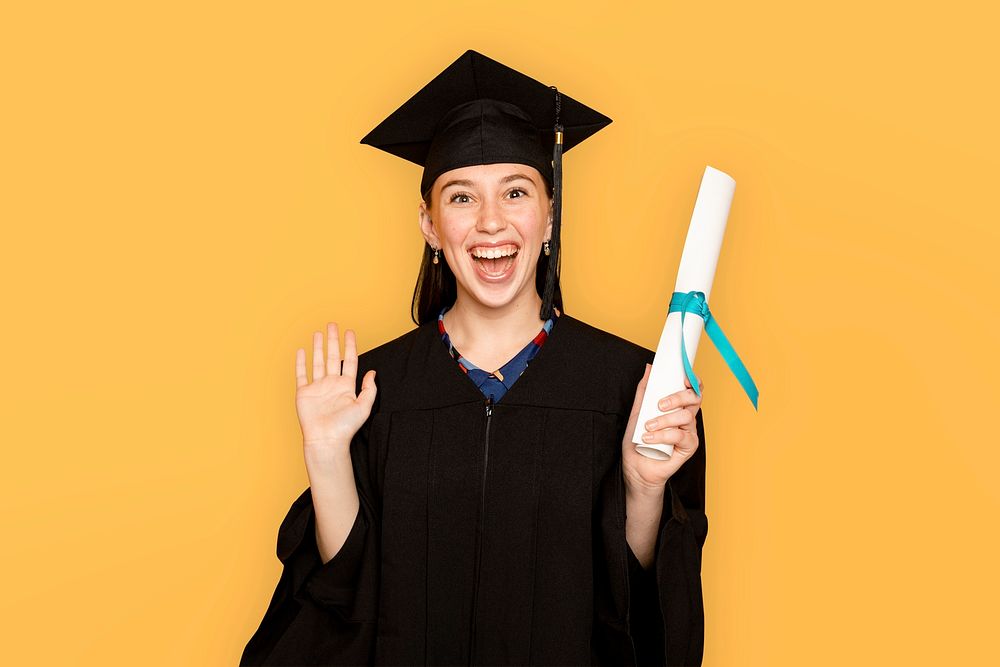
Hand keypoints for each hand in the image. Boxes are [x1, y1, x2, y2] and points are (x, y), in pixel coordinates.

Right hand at [295, 322, 376, 461]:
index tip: (350, 332)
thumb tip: (373, 372)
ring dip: (318, 347)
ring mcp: (317, 388)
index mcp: (346, 386)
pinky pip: (302, 374)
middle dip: (333, 341)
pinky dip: (301, 362)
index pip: (350, 361)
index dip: (350, 346)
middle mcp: (332, 384)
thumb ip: (369, 388)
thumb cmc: (345, 427)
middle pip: (333, 357)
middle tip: (333, 325)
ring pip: (318, 362)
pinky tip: (301, 351)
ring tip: (318, 333)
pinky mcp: (304, 393)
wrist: (326, 440)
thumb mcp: (364, 406)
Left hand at [622, 363, 702, 492]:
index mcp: (677, 406)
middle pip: (694, 398)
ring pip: (686, 416)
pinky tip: (649, 438)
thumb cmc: (637, 441)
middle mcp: (686, 417)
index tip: (683, 377)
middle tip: (659, 405)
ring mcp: (689, 432)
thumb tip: (649, 368)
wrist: (636, 467)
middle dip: (677, 397)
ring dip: (664, 420)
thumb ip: (644, 391)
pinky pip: (681, 435)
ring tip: (647, 427)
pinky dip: (664, 435)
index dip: (692, 380)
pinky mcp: (688, 447)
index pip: (692, 389)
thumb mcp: (637, 412)